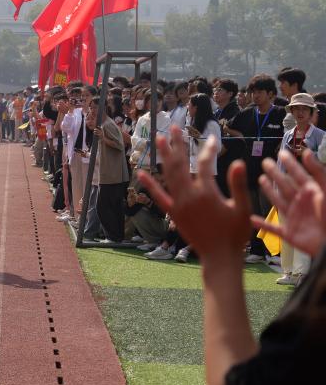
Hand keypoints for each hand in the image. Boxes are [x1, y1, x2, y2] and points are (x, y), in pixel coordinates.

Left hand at [137, 126, 250, 260]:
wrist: (219, 257)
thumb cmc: (235, 234)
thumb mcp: (242, 209)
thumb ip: (237, 185)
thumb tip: (238, 162)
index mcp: (206, 193)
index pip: (205, 164)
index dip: (209, 150)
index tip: (212, 138)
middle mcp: (188, 196)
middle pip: (180, 165)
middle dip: (177, 145)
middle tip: (173, 127)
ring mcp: (178, 205)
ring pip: (168, 176)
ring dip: (164, 157)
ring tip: (159, 139)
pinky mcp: (173, 214)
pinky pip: (159, 197)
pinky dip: (150, 185)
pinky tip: (140, 173)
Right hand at [253, 149, 325, 255]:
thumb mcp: (325, 191)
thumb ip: (318, 172)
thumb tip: (306, 152)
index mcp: (311, 193)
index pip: (298, 174)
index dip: (290, 164)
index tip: (281, 153)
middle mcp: (301, 203)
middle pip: (285, 185)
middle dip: (276, 174)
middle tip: (265, 162)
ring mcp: (294, 218)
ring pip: (278, 202)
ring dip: (269, 192)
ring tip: (260, 180)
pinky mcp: (289, 234)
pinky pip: (273, 229)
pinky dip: (262, 225)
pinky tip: (251, 219)